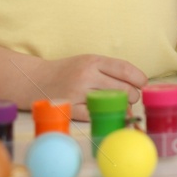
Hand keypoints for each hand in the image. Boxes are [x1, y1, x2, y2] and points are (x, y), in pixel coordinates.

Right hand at [28, 54, 144, 121]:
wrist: (34, 80)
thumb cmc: (68, 71)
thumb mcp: (89, 62)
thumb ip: (111, 72)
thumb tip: (137, 89)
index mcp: (93, 61)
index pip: (126, 69)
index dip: (139, 79)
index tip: (142, 84)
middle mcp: (86, 75)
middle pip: (124, 89)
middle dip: (132, 96)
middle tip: (129, 98)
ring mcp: (77, 93)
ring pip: (112, 104)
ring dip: (121, 107)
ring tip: (118, 105)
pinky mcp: (69, 108)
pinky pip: (95, 116)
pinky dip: (104, 116)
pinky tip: (106, 114)